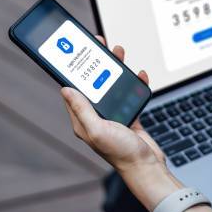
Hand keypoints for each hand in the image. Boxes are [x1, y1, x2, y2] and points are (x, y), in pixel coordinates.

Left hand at [61, 36, 164, 173]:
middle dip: (97, 63)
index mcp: (82, 120)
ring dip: (116, 69)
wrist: (147, 166)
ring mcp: (112, 115)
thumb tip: (65, 88)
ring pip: (111, 84)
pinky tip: (138, 74)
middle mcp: (95, 116)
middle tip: (100, 45)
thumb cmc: (121, 152)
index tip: (76, 52)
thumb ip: (82, 109)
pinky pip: (129, 93)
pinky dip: (133, 82)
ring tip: (119, 53)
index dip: (75, 70)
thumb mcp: (97, 129)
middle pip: (94, 82)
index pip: (74, 89)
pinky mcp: (128, 115)